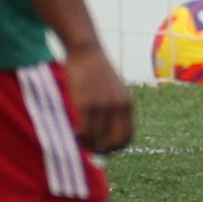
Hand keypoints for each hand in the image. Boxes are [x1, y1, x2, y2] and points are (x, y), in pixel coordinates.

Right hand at [60, 39, 137, 154]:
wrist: (86, 51)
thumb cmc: (95, 70)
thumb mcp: (111, 89)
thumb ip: (113, 107)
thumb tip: (106, 129)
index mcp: (127, 104)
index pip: (128, 136)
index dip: (117, 147)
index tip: (105, 149)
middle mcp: (119, 107)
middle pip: (117, 142)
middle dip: (104, 151)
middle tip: (91, 150)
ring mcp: (103, 106)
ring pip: (98, 138)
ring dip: (88, 145)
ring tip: (79, 140)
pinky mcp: (87, 104)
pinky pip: (85, 131)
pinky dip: (80, 137)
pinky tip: (74, 133)